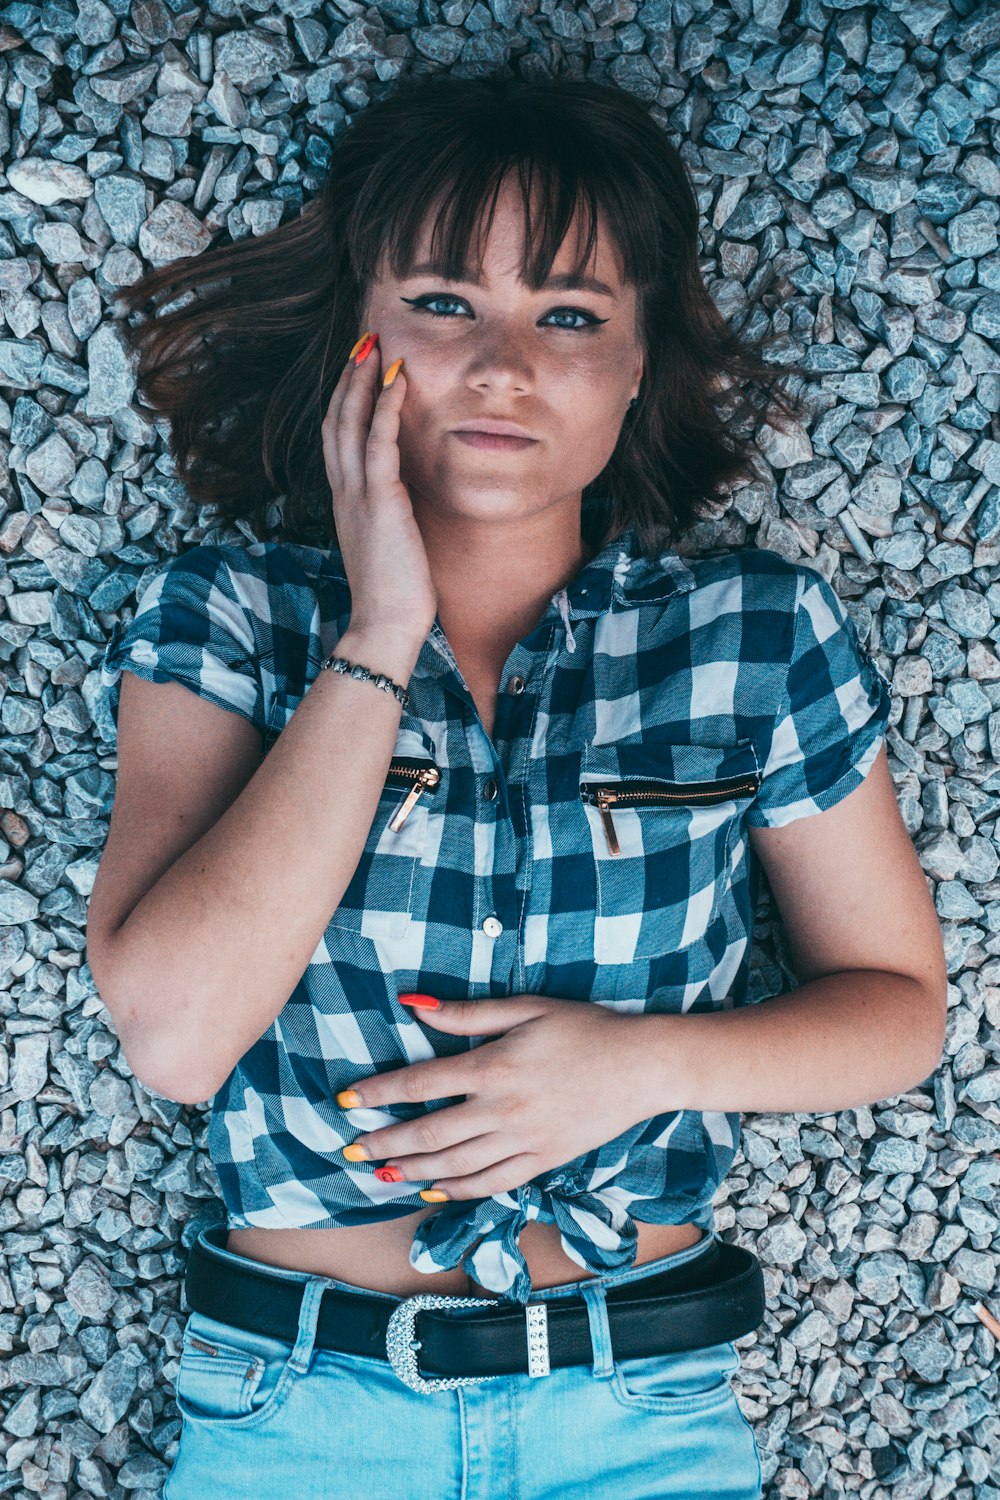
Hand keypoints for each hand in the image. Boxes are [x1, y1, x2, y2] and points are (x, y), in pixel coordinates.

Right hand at [321, 330, 437, 638]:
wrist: (384, 625)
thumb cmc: (394, 591)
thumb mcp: (390, 540)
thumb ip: (391, 511)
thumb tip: (407, 492)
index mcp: (347, 500)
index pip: (338, 438)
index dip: (346, 399)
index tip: (360, 368)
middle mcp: (345, 492)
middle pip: (337, 420)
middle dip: (349, 378)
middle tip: (363, 341)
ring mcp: (357, 495)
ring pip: (351, 424)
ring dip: (363, 381)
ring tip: (375, 345)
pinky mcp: (380, 502)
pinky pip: (379, 444)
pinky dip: (387, 407)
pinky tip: (398, 380)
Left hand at [336, 995, 653, 1199]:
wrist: (643, 1066)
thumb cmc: (585, 1028)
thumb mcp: (525, 1008)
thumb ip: (466, 1013)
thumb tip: (412, 1005)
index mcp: (494, 1066)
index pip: (420, 1083)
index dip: (378, 1093)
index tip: (347, 1101)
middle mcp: (503, 1110)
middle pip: (429, 1134)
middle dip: (385, 1143)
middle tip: (351, 1149)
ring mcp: (524, 1140)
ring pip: (455, 1165)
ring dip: (412, 1172)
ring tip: (380, 1174)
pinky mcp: (543, 1160)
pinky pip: (492, 1183)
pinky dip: (459, 1190)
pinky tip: (433, 1191)